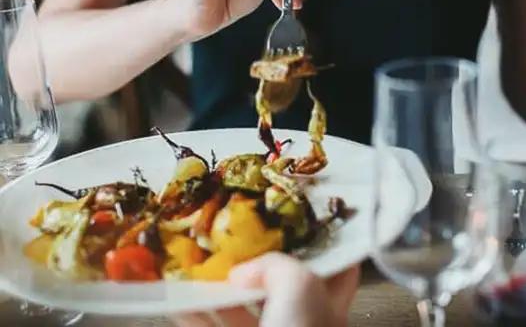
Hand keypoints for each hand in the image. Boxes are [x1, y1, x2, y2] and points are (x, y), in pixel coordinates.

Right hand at [174, 253, 359, 326]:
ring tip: (196, 266)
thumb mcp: (300, 287)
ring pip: (243, 311)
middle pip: (281, 286)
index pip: (337, 269)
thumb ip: (277, 266)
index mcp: (330, 306)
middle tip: (233, 239)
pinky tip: (176, 301)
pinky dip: (195, 316)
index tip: (297, 222)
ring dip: (218, 290)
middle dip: (256, 265)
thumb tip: (245, 271)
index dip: (322, 245)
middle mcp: (303, 323)